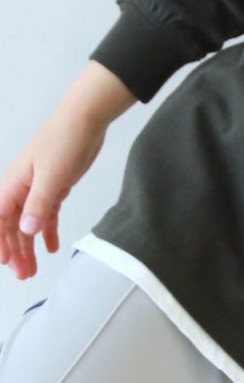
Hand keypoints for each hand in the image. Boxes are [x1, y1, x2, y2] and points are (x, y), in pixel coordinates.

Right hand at [0, 110, 105, 279]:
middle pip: (12, 226)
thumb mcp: (51, 175)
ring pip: (29, 223)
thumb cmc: (64, 141)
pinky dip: (47, 230)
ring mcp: (38, 188)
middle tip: (24, 275)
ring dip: (29, 246)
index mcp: (13, 185)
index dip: (0, 243)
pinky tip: (51, 247)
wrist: (86, 118)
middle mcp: (21, 188)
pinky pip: (47, 213)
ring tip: (33, 269)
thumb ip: (38, 204)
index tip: (6, 263)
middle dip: (15, 251)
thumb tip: (25, 232)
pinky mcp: (55, 186)